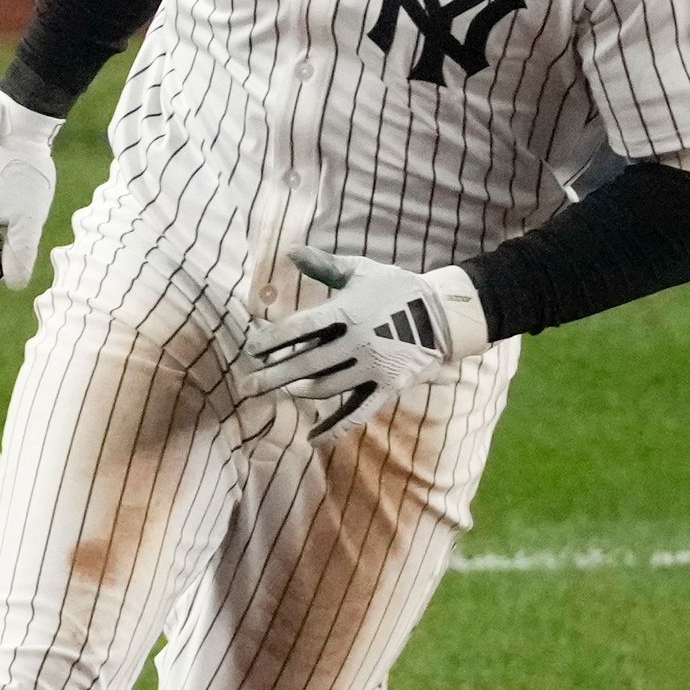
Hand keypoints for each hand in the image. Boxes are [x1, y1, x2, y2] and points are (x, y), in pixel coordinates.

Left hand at [242, 249, 459, 438]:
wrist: (444, 315)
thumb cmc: (396, 289)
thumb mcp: (361, 272)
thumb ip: (325, 266)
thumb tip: (291, 251)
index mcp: (348, 312)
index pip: (301, 327)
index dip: (273, 339)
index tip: (251, 349)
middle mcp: (358, 342)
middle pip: (306, 363)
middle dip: (272, 376)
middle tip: (246, 386)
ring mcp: (372, 368)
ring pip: (325, 388)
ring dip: (297, 392)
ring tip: (279, 391)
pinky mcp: (385, 388)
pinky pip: (355, 413)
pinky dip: (333, 428)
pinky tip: (312, 438)